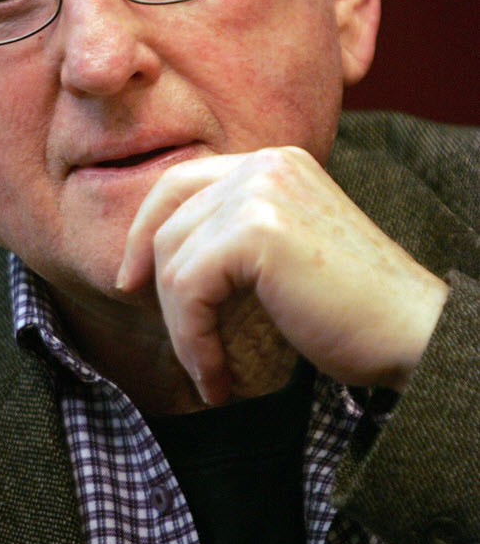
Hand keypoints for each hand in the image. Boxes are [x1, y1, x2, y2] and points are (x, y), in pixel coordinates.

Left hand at [116, 147, 447, 404]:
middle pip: (169, 215)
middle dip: (147, 272)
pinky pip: (188, 289)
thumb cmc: (351, 310)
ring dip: (181, 328)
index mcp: (273, 164)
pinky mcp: (258, 231)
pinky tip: (217, 379)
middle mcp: (265, 164)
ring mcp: (261, 191)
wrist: (412, 334)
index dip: (145, 229)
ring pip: (173, 259)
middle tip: (141, 317)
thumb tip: (156, 258)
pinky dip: (192, 342)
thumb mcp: (283, 254)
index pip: (180, 181)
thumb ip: (232, 235)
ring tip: (209, 371)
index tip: (132, 280)